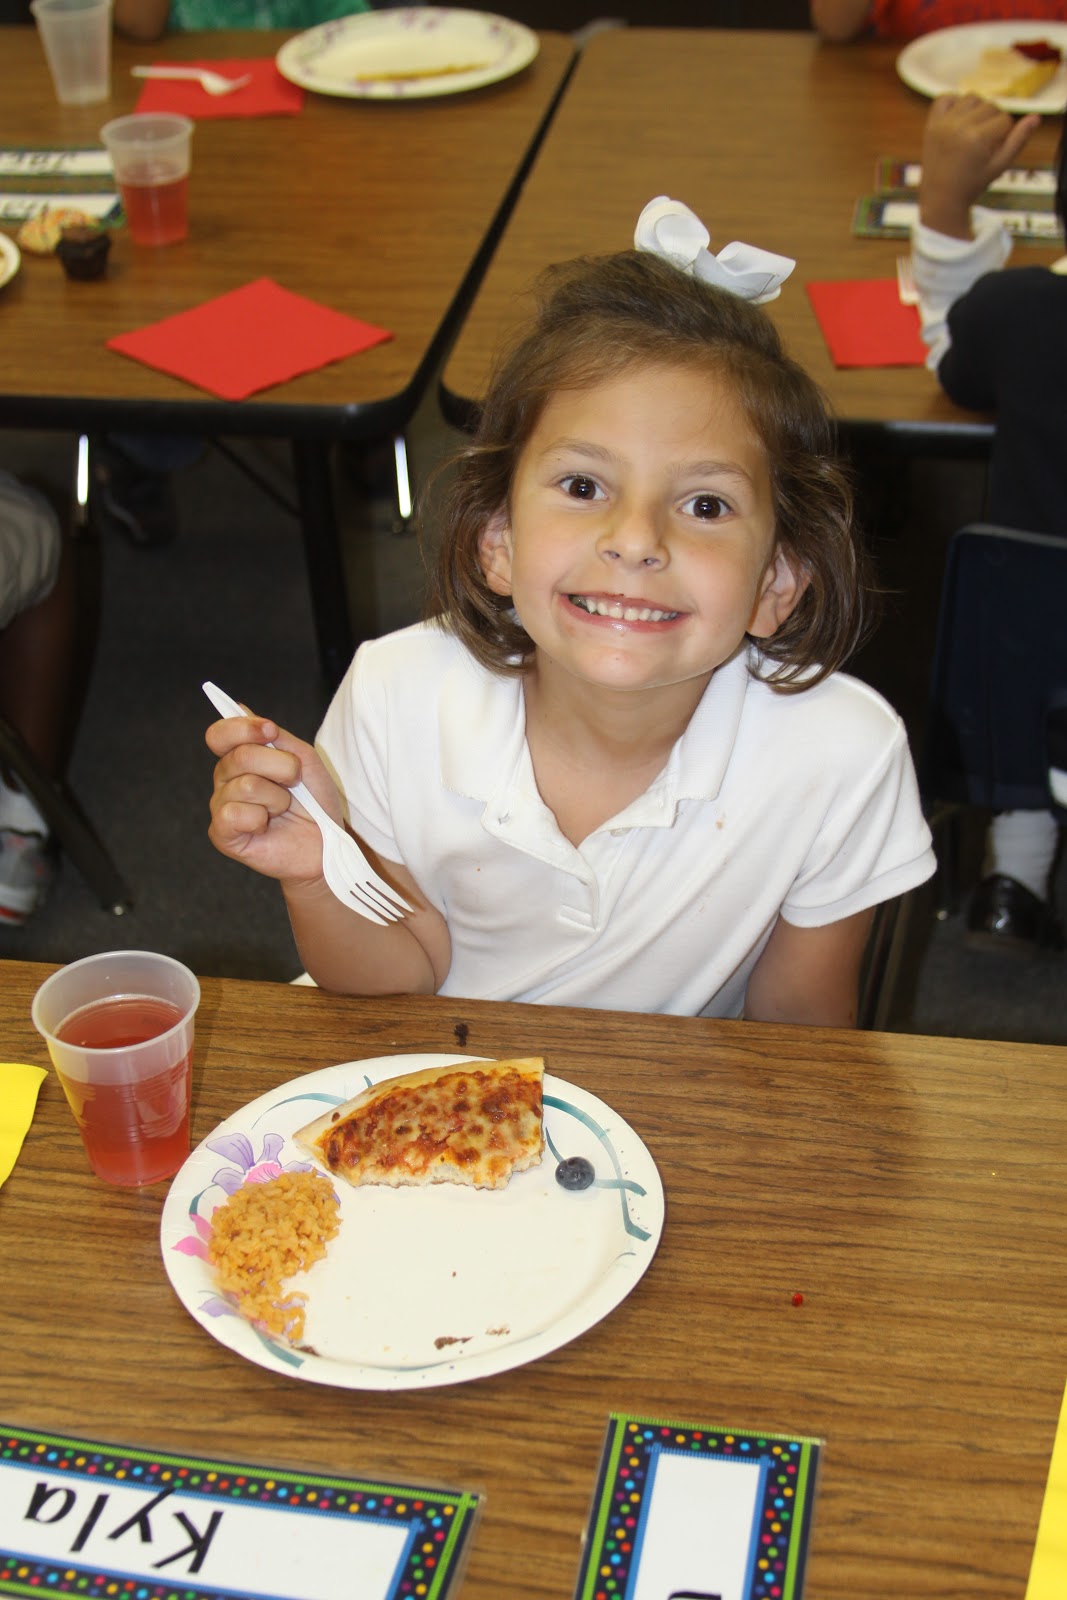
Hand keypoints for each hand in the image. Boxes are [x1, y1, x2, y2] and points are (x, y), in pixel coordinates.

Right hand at [206, 709, 342, 887]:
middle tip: (294, 783)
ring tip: (283, 810)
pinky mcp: (222, 834)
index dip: (243, 728)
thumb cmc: (315, 802)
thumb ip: (274, 737)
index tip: (271, 731)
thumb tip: (239, 707)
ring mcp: (221, 806)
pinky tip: (266, 826)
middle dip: (281, 767)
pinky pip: (234, 814)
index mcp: (240, 758)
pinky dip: (260, 819)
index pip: (220, 734)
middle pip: (240, 756)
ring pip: (246, 786)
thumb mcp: (303, 760)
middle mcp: (225, 780)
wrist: (327, 844)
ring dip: (278, 798)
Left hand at [919, 94, 1039, 238]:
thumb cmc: (974, 182)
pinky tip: (959, 118)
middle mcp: (959, 127)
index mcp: (977, 139)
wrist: (942, 196)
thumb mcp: (1000, 165)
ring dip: (977, 109)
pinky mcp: (931, 124)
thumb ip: (1018, 141)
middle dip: (993, 121)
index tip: (995, 150)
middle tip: (985, 142)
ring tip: (975, 129)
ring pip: (971, 98)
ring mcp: (943, 124)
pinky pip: (945, 98)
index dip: (1005, 134)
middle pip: (990, 106)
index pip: (1004, 119)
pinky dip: (954, 102)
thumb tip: (1036, 118)